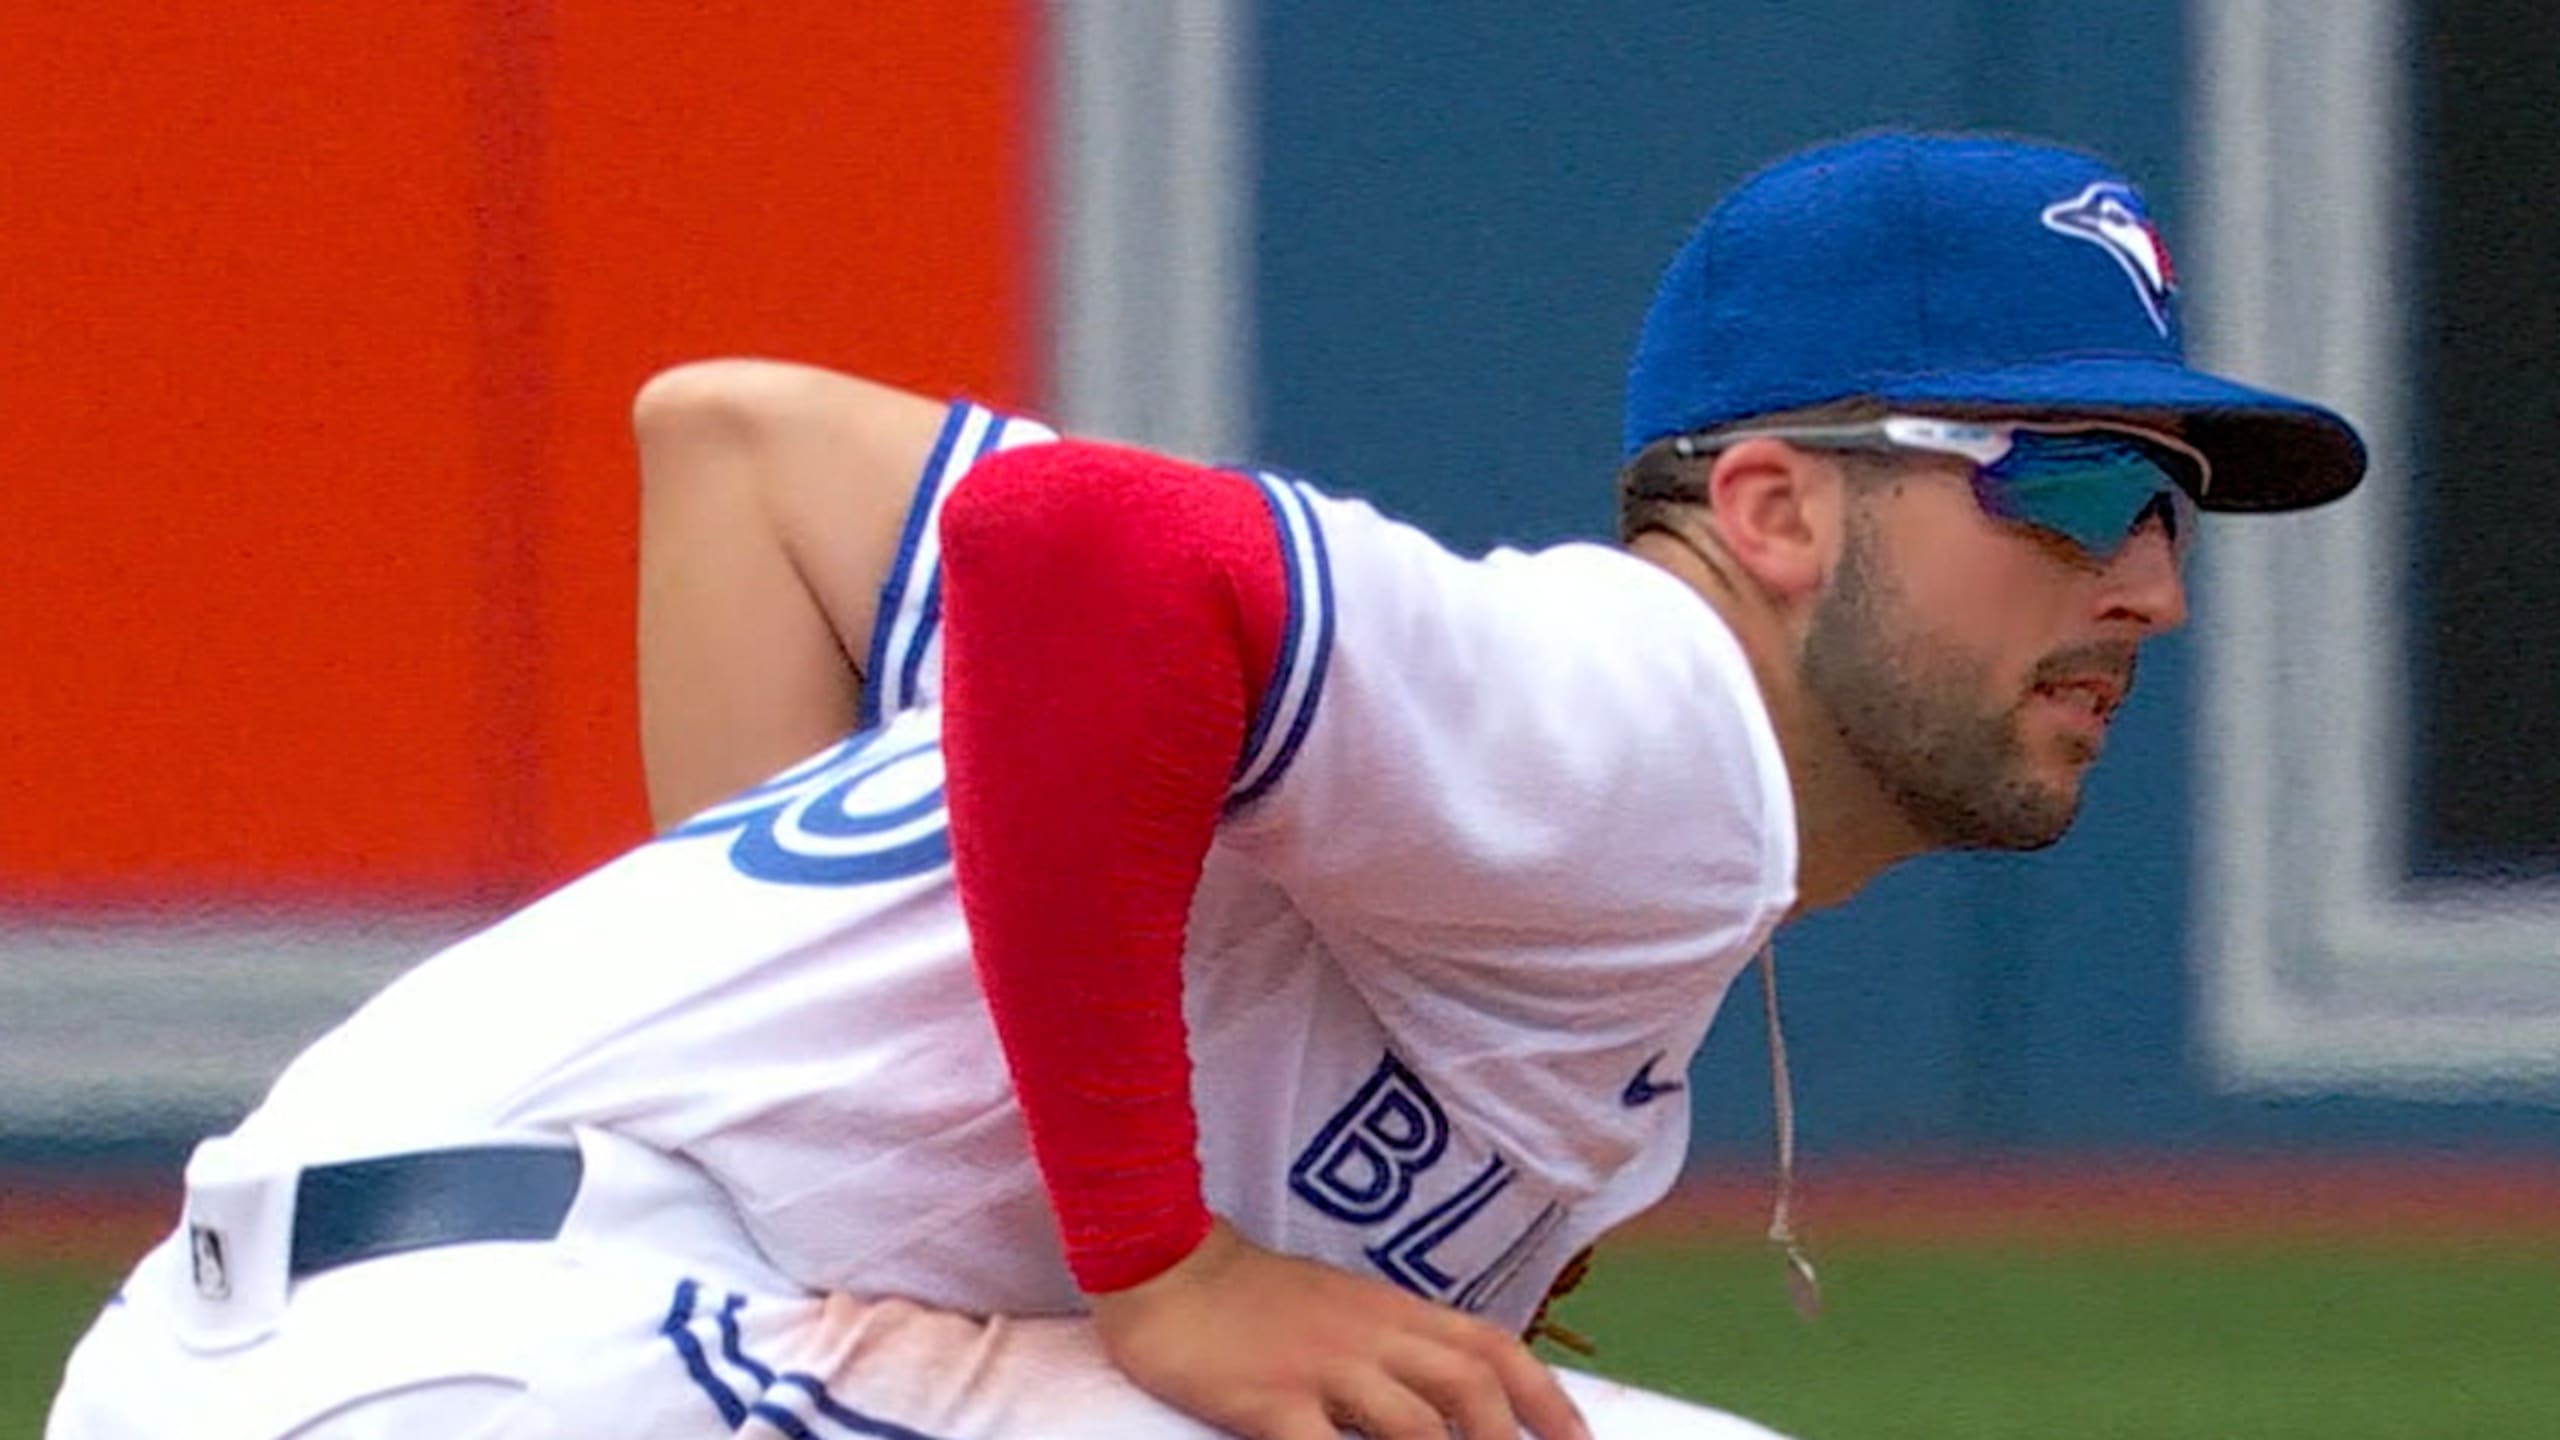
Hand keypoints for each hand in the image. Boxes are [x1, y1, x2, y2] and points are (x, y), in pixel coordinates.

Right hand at [1088, 1219, 1591, 1439]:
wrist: (1167, 1265)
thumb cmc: (1257, 1298)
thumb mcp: (1344, 1307)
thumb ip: (1397, 1345)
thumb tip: (1455, 1396)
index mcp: (1395, 1312)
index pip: (1494, 1349)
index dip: (1547, 1401)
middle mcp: (1372, 1337)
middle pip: (1470, 1392)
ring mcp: (1323, 1369)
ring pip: (1415, 1431)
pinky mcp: (1270, 1401)